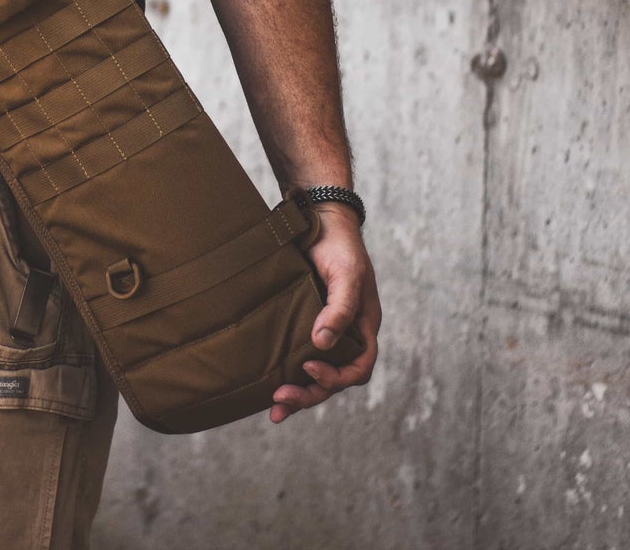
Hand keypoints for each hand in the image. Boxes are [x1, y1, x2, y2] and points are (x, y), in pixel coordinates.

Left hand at [270, 203, 379, 422]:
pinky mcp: (301, 322)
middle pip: (333, 378)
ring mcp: (323, 330)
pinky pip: (296, 355)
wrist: (317, 219)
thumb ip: (339, 310)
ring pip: (314, 372)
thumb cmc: (339, 246)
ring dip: (297, 392)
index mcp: (362, 328)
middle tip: (280, 400)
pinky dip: (286, 372)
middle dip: (310, 394)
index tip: (308, 367)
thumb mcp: (346, 276)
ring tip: (274, 409)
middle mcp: (345, 334)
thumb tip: (322, 345)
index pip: (358, 368)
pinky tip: (267, 384)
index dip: (335, 377)